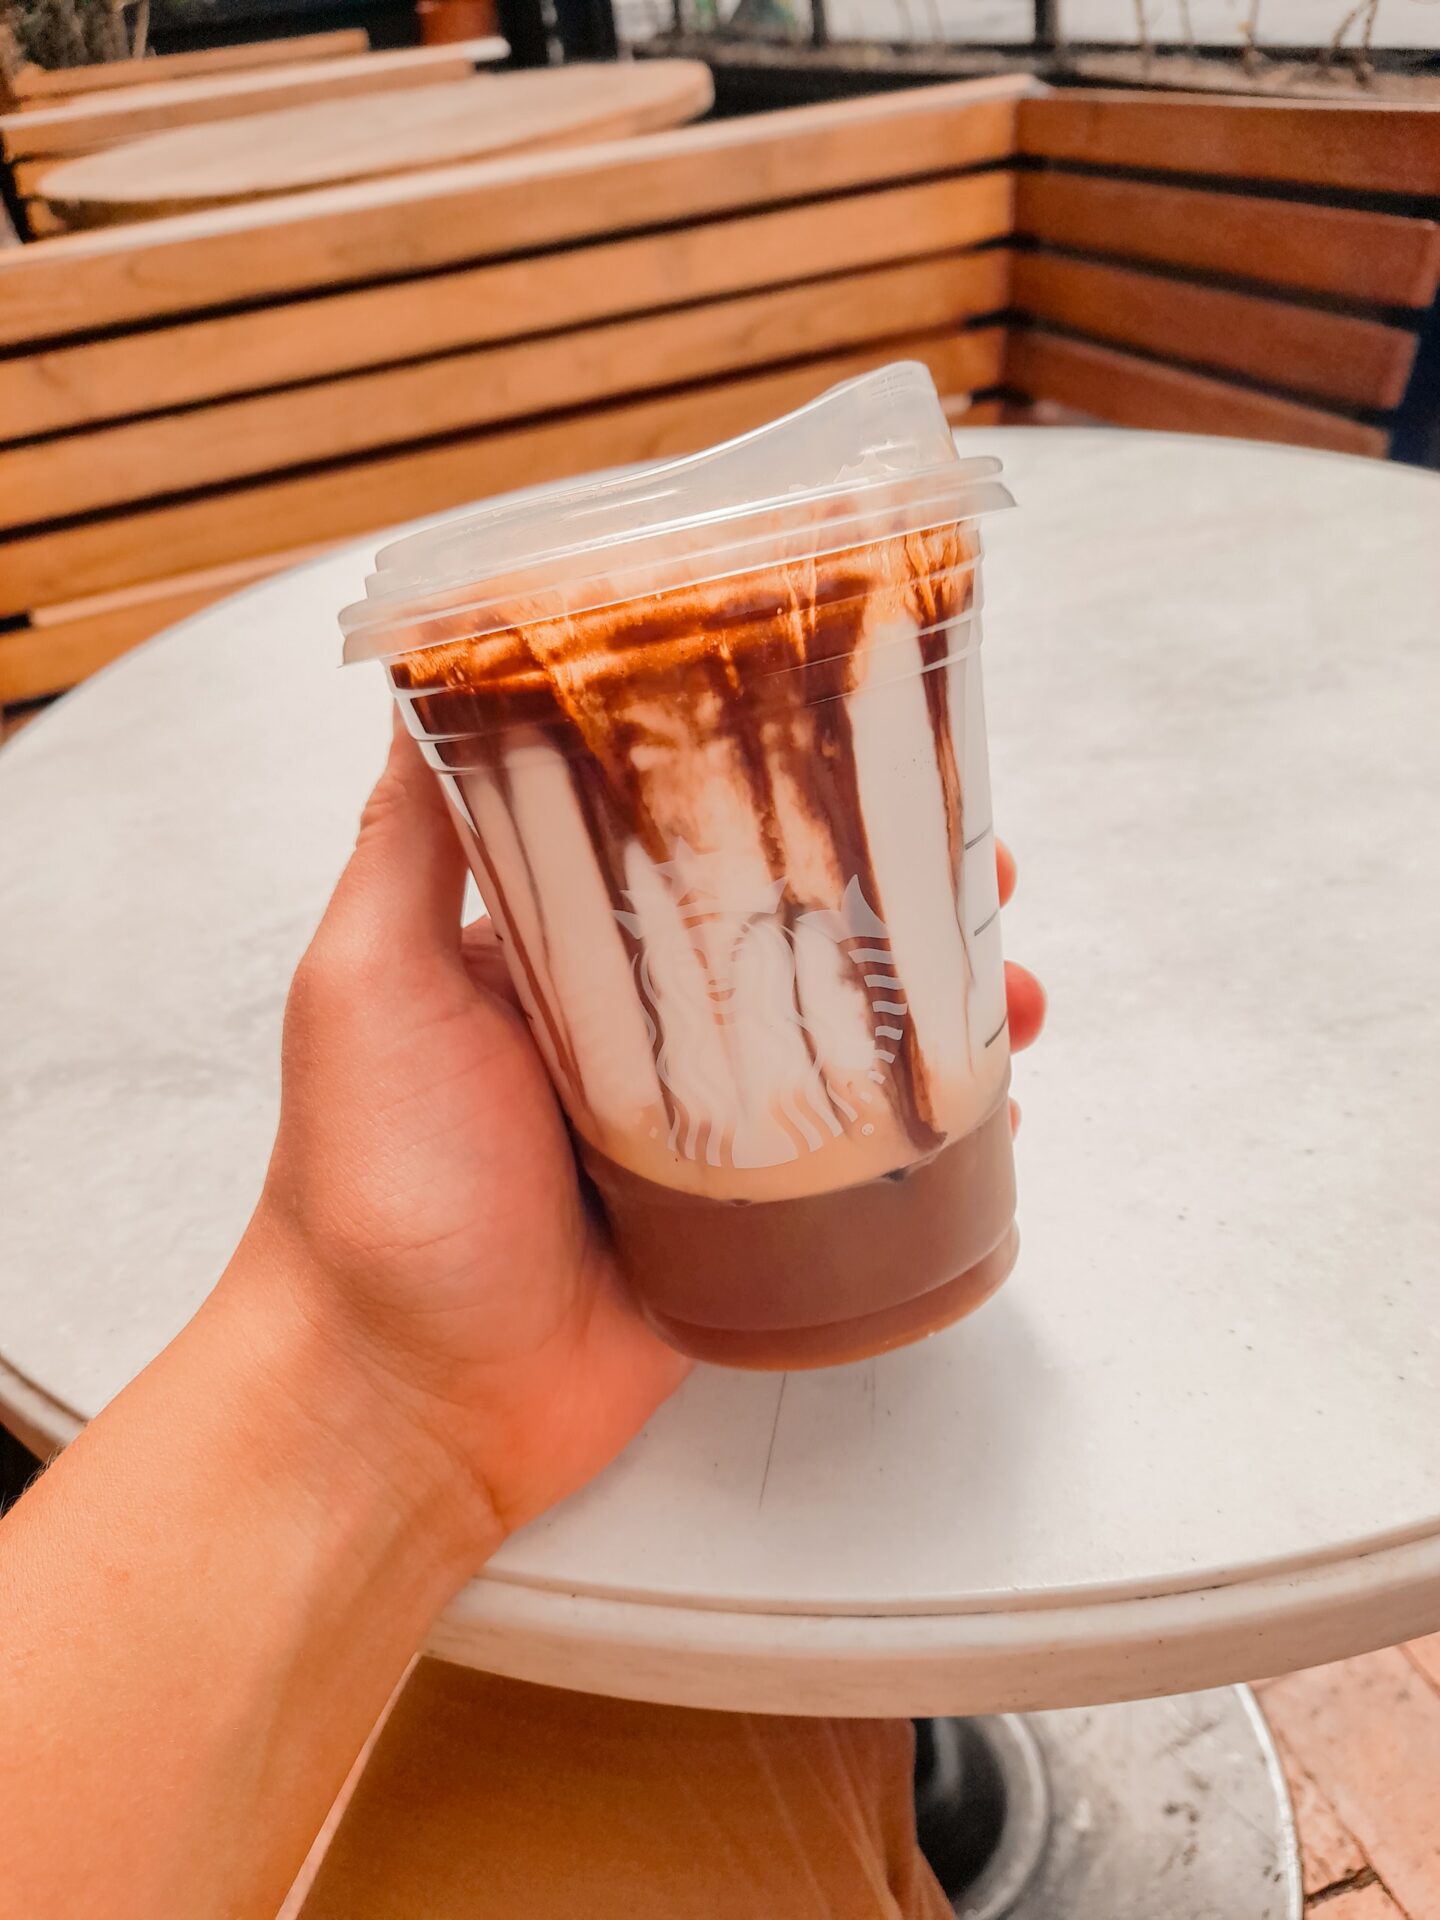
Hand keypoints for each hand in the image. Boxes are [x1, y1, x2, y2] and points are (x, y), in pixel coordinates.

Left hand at [241, 721, 1044, 1554]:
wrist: (398, 1401)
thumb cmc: (369, 1186)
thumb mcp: (369, 980)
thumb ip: (410, 843)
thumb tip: (425, 678)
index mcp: (559, 956)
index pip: (690, 843)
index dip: (785, 797)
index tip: (870, 751)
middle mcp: (637, 1030)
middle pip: (793, 937)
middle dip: (898, 898)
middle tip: (984, 871)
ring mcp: (698, 1133)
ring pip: (844, 1046)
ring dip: (939, 1010)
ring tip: (1015, 991)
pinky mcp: (740, 1230)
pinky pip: (851, 1168)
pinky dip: (927, 1136)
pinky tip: (991, 1111)